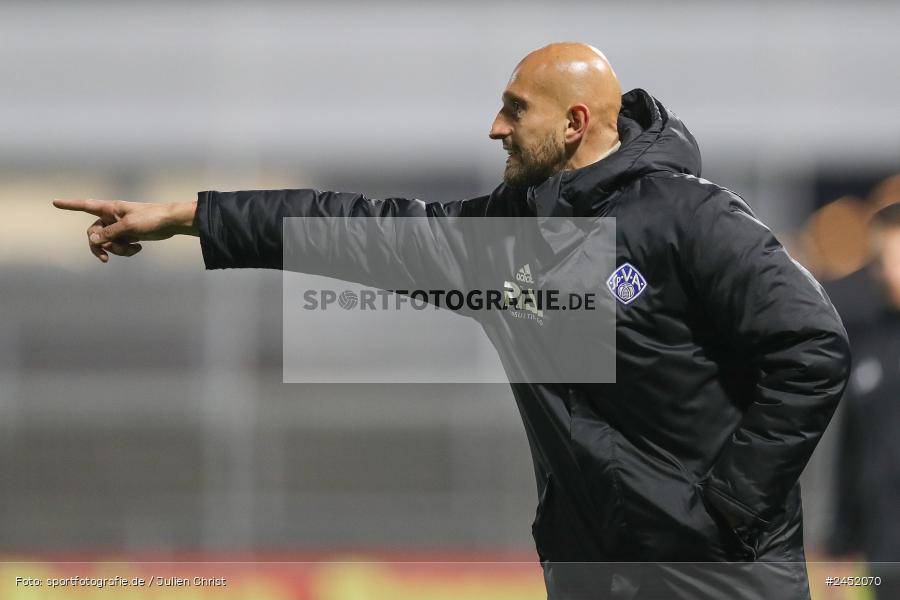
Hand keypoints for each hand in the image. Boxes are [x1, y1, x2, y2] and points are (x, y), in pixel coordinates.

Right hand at [53, 198, 197, 262]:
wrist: (171, 223)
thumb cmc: (151, 219)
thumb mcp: (129, 227)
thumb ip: (109, 234)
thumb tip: (92, 240)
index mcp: (110, 209)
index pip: (85, 206)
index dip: (70, 205)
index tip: (54, 202)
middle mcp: (112, 217)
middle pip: (93, 234)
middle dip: (99, 247)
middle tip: (104, 258)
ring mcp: (120, 227)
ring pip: (108, 243)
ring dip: (117, 249)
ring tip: (133, 248)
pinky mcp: (129, 235)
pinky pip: (120, 247)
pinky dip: (127, 250)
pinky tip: (139, 248)